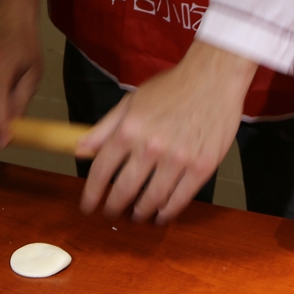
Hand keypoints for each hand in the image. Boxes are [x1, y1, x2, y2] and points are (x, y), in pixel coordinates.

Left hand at [75, 40, 255, 223]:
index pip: (101, 170)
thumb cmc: (171, 88)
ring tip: (137, 215)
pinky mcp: (202, 167)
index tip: (88, 206)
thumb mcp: (131, 102)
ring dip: (140, 213)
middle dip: (114, 208)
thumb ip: (104, 128)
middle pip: (124, 190)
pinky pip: (180, 200)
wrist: (213, 78)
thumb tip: (80, 150)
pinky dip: (167, 212)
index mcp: (129, 129)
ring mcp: (178, 159)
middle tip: (112, 214)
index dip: (91, 194)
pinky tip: (161, 214)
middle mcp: (150, 146)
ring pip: (152, 200)